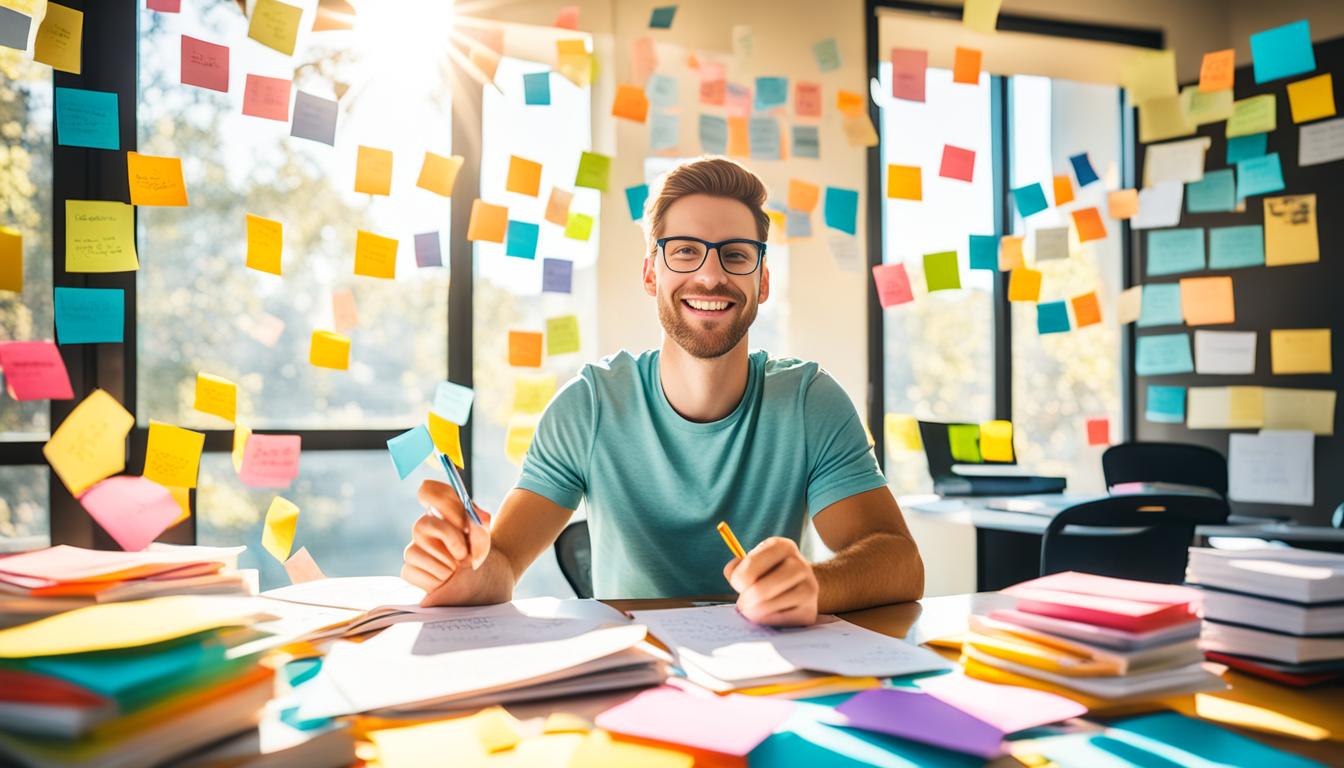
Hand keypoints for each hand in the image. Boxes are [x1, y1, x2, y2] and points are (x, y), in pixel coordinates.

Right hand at [400, 480, 491, 598]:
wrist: (478, 577)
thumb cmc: (476, 549)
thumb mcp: (484, 534)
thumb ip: (480, 522)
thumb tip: (472, 516)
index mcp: (441, 510)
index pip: (427, 490)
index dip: (443, 504)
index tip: (463, 521)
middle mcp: (424, 525)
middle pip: (422, 523)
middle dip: (450, 540)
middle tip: (465, 553)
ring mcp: (413, 547)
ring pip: (418, 552)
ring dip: (447, 566)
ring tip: (457, 568)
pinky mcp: (408, 569)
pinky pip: (413, 572)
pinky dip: (436, 581)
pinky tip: (446, 579)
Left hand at [723, 536, 818, 625]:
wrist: (801, 587)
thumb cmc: (769, 574)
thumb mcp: (753, 563)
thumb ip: (736, 568)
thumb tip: (733, 576)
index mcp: (783, 546)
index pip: (751, 564)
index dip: (738, 579)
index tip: (738, 584)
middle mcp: (800, 564)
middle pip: (759, 590)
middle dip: (745, 599)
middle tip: (742, 603)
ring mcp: (809, 588)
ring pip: (768, 606)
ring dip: (753, 612)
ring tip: (752, 610)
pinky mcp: (810, 611)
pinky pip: (779, 620)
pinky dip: (767, 620)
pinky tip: (767, 615)